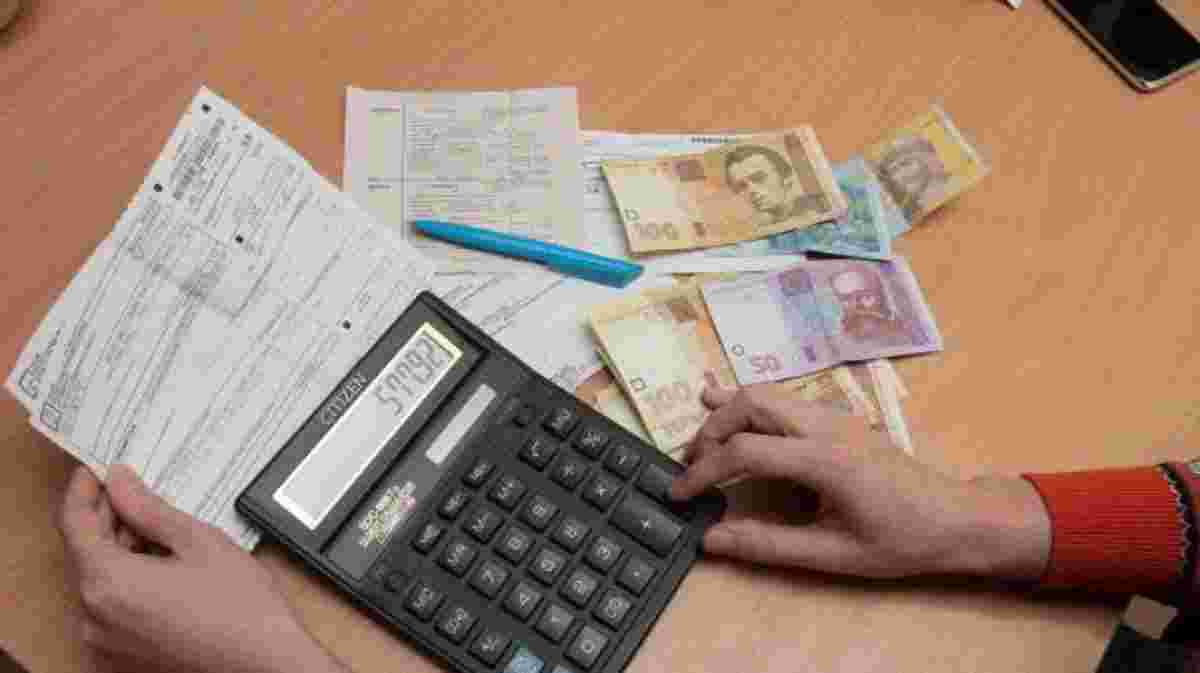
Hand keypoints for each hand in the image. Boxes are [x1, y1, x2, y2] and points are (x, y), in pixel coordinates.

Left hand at [57, 464, 348, 672]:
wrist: (264, 662)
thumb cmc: (241, 609)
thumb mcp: (198, 541)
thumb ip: (149, 509)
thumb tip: (120, 482)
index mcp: (109, 583)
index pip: (74, 525)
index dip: (82, 491)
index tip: (94, 472)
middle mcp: (96, 617)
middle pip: (86, 552)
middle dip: (108, 520)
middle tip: (135, 493)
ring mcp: (106, 641)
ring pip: (100, 580)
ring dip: (121, 551)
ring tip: (161, 533)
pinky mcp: (121, 655)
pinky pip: (112, 608)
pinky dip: (128, 581)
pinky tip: (162, 568)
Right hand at [671, 385, 1049, 579]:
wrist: (955, 518)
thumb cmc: (900, 541)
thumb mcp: (833, 555)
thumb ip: (768, 546)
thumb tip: (711, 540)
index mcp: (824, 460)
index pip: (744, 451)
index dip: (703, 472)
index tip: (679, 495)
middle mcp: (825, 425)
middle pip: (749, 402)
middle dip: (710, 431)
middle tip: (692, 467)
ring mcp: (833, 415)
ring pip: (765, 393)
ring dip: (728, 415)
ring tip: (702, 444)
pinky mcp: (837, 417)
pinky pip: (783, 399)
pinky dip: (749, 407)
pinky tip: (730, 412)